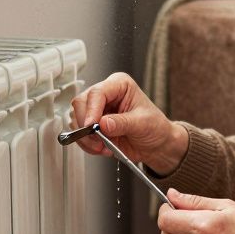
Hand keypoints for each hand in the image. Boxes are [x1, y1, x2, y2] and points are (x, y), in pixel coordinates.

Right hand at [69, 72, 188, 174]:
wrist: (157, 145)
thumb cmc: (155, 127)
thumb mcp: (142, 123)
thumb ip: (122, 123)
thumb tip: (102, 124)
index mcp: (119, 85)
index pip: (97, 92)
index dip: (91, 109)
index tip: (91, 125)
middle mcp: (106, 95)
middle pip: (81, 103)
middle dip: (86, 125)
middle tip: (98, 139)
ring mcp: (98, 111)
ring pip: (76, 119)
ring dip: (87, 138)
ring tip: (104, 146)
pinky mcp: (94, 126)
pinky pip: (80, 134)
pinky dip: (88, 144)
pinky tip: (103, 148)